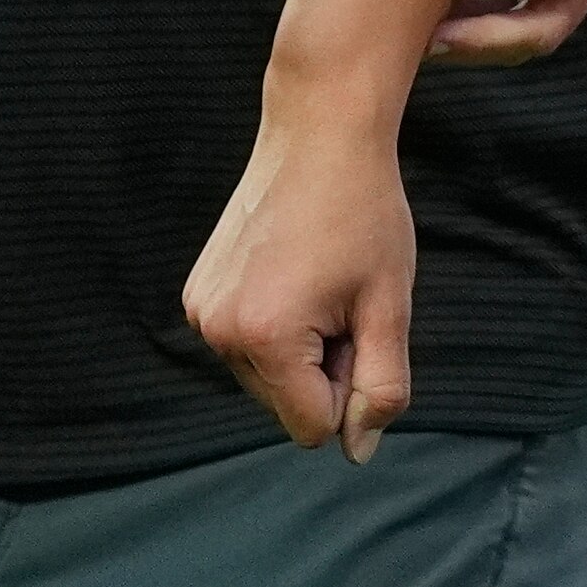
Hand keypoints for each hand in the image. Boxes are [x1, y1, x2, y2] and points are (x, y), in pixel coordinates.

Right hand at [184, 92, 418, 461]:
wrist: (319, 134)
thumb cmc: (365, 215)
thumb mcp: (389, 306)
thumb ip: (381, 387)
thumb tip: (357, 452)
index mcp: (265, 338)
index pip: (312, 427)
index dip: (350, 390)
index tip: (360, 325)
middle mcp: (218, 331)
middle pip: (286, 404)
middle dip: (323, 368)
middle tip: (342, 296)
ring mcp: (200, 310)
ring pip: (266, 376)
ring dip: (301, 348)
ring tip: (319, 280)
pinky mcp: (197, 292)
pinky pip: (245, 343)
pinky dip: (275, 325)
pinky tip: (293, 270)